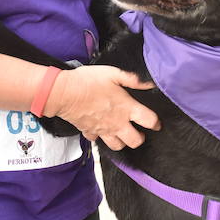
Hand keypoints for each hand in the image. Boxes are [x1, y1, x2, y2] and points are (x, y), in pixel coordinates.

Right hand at [44, 65, 159, 150]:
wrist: (64, 93)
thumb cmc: (88, 81)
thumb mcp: (113, 73)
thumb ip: (132, 79)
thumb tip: (149, 83)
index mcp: (126, 108)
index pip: (149, 121)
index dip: (156, 123)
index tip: (156, 122)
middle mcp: (117, 123)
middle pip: (135, 141)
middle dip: (139, 138)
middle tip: (138, 131)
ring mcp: (103, 130)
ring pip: (118, 146)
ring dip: (122, 141)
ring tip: (122, 133)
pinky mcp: (90, 132)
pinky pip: (97, 140)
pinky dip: (99, 137)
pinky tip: (100, 129)